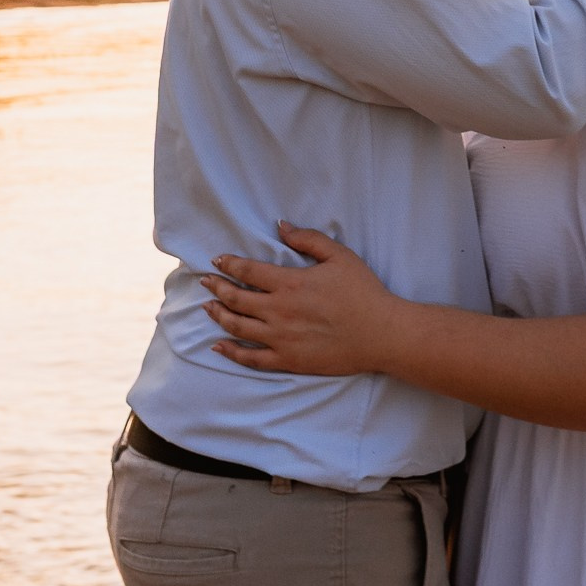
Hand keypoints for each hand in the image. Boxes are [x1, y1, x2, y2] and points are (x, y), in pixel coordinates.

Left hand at [199, 222, 404, 376]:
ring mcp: (280, 338)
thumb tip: (281, 226)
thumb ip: (308, 239)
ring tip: (207, 307)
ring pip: (238, 326)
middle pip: (236, 298)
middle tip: (205, 282)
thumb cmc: (363, 292)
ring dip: (218, 315)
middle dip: (216, 287)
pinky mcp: (287, 360)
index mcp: (290, 283)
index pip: (248, 271)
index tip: (217, 260)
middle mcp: (278, 311)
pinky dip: (231, 352)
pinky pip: (251, 358)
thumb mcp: (339, 256)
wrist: (381, 333)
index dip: (228, 264)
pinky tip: (219, 346)